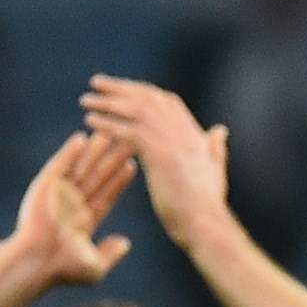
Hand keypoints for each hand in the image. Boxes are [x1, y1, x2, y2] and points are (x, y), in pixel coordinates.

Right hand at [10, 131, 135, 286]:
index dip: (119, 180)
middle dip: (112, 159)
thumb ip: (111, 253)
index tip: (133, 165)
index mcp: (84, 220)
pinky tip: (82, 138)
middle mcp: (72, 204)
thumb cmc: (64, 270)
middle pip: (98, 176)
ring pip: (82, 167)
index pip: (107, 194)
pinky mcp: (46, 186)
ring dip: (94, 150)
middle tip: (127, 141)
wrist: (38, 263)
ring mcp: (59, 194)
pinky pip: (61, 164)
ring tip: (108, 132)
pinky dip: (70, 151)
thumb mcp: (96, 267)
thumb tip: (126, 243)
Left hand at [80, 76, 236, 246]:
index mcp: (194, 133)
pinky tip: (90, 122)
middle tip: (97, 82)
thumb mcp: (216, 170)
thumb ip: (215, 147)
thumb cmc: (208, 205)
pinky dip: (107, 124)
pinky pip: (126, 130)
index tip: (124, 87)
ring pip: (134, 109)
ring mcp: (171, 141)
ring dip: (107, 102)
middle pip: (147, 97)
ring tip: (86, 101)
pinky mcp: (158, 154)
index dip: (143, 91)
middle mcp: (183, 131)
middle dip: (120, 87)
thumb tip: (221, 129)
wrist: (206, 223)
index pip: (166, 100)